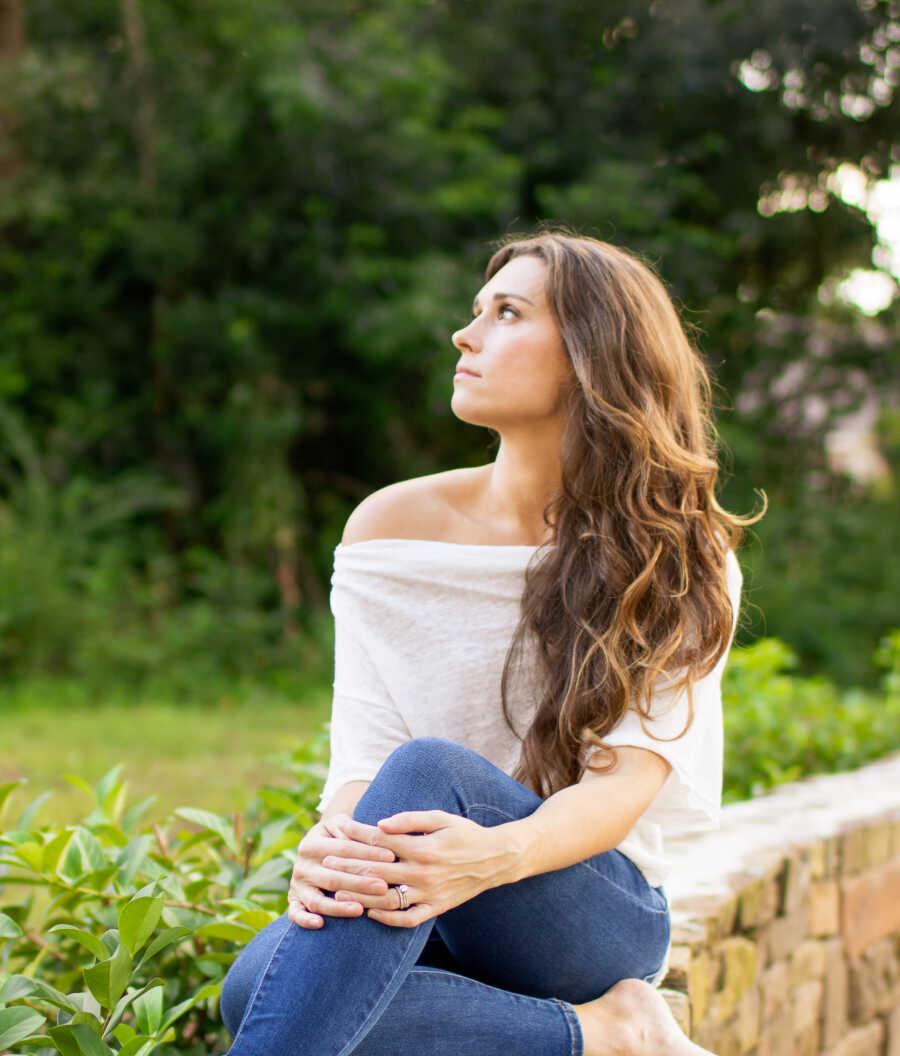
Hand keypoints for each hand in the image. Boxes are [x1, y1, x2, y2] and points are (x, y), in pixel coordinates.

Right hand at [287, 815, 396, 928]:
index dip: (368, 852)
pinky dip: (305, 920)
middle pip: (332, 877)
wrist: (314, 849)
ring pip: (317, 900)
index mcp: (312, 843)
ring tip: (360, 909)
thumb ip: (357, 829)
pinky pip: (295, 914)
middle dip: (359, 883)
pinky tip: (321, 923)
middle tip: (383, 887)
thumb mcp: (342, 826)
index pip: (343, 849)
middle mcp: (302, 866)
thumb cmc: (336, 836)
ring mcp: (297, 886)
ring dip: (339, 907)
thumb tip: (379, 834)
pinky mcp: (294, 902)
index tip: (391, 857)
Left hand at [324, 810, 509, 927]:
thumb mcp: (441, 817)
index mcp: (423, 847)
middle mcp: (423, 873)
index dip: (355, 835)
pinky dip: (387, 919)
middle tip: (325, 861)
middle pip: (377, 870)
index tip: (336, 829)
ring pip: (387, 899)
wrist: (496, 859)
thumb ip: (410, 819)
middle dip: (348, 864)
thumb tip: (380, 824)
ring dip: (360, 895)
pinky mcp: (435, 909)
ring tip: (337, 891)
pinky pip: (407, 920)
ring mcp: (429, 894)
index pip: (380, 841)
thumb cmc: (465, 833)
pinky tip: (369, 912)